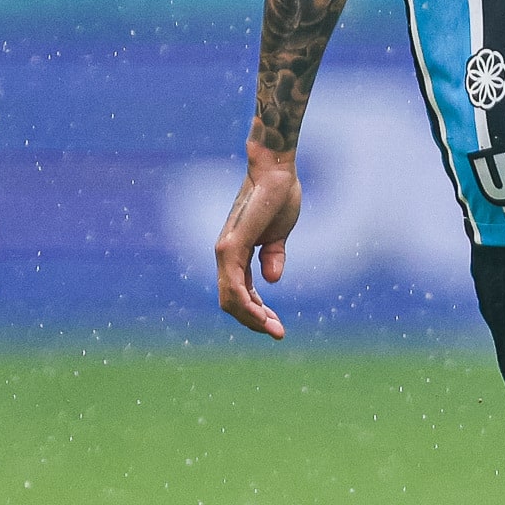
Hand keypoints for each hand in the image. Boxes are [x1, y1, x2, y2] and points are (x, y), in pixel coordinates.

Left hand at [213, 144, 302, 338]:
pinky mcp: (232, 246)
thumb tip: (272, 280)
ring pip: (230, 299)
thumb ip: (273, 257)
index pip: (239, 294)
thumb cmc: (277, 197)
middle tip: (278, 333)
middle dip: (255, 321)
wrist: (276, 171)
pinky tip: (262, 316)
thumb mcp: (278, 236)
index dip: (257, 313)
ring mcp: (225, 251)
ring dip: (252, 319)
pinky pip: (234, 285)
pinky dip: (247, 305)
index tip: (277, 326)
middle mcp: (225, 255)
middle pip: (232, 302)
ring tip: (275, 330)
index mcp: (236, 255)